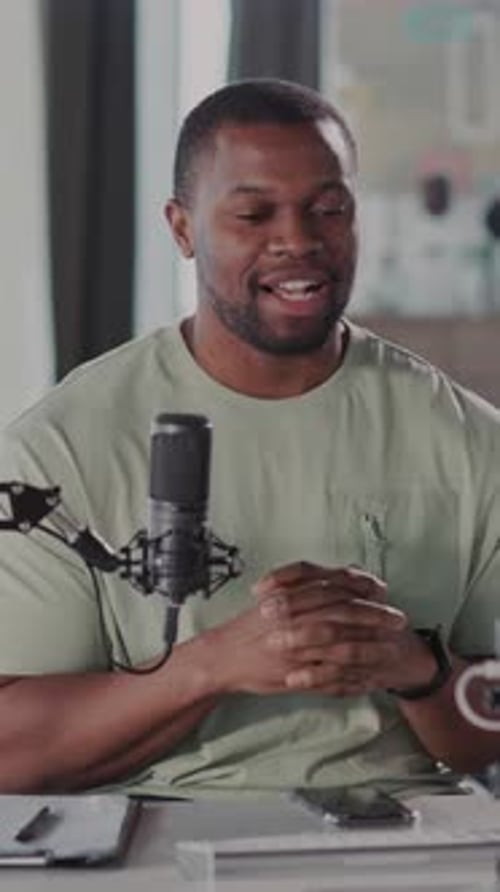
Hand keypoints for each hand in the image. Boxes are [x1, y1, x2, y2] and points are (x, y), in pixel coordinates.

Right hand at [202, 561, 401, 696]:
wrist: (221, 659)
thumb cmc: (245, 630)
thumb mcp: (272, 600)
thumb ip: (299, 590)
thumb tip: (331, 580)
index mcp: (290, 598)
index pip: (332, 587)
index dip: (360, 587)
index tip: (382, 589)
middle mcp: (294, 618)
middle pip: (343, 611)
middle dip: (374, 614)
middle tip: (398, 618)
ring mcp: (295, 647)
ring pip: (341, 643)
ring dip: (370, 644)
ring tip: (392, 648)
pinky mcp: (294, 673)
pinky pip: (329, 674)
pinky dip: (351, 676)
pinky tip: (369, 678)